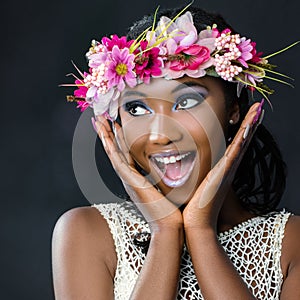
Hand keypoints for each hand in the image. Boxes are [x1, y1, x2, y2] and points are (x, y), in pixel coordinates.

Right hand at [94, 116, 182, 230]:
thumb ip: (163, 174)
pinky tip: (107, 135)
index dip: (117, 138)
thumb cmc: (170, 208)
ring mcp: (128, 179)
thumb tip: (170, 163)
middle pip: (114, 150)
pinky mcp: (131, 182)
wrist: (169, 226)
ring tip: (98, 120)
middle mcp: (128, 177)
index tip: (113, 123)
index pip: (123, 153)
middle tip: (98, 117)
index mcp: (135, 177)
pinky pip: (119, 161)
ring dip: (105, 136)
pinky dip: (112, 147)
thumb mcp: (165, 186)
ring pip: (113, 152)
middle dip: (106, 133)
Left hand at [182, 102, 263, 229]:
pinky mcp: (224, 173)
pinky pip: (236, 152)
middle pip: (241, 141)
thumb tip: (175, 163)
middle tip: (258, 108)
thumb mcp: (191, 183)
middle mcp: (227, 167)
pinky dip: (243, 139)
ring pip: (241, 143)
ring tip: (258, 110)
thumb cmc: (192, 204)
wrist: (194, 221)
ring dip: (250, 126)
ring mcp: (227, 169)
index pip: (232, 145)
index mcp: (220, 168)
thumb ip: (188, 172)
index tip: (245, 117)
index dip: (240, 131)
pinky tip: (248, 127)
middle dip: (249, 124)